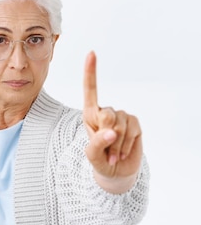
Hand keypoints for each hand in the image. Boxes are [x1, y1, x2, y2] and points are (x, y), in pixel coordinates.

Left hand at [83, 51, 142, 191]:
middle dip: (106, 135)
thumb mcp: (92, 155)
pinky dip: (127, 145)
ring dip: (117, 145)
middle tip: (105, 149)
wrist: (116, 171)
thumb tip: (111, 131)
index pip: (90, 90)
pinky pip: (132, 130)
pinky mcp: (134, 123)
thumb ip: (96, 143)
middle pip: (107, 115)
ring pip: (120, 125)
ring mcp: (121, 116)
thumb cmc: (99, 161)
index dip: (90, 72)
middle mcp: (105, 112)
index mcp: (90, 114)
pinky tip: (122, 151)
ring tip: (113, 153)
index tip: (91, 53)